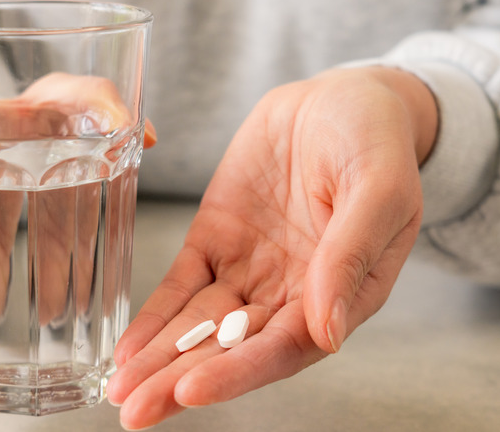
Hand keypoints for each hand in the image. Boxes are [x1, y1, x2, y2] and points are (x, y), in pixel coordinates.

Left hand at [106, 66, 437, 428]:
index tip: (191, 389)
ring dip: (158, 359)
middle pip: (231, 351)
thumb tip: (329, 331)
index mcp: (339, 294)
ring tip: (120, 389)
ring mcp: (249, 269)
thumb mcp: (379, 188)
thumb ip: (351, 255)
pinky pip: (181, 286)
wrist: (337, 99)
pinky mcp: (216, 241)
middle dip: (181, 381)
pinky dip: (154, 316)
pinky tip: (128, 347)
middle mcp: (289, 294)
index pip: (284, 348)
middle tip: (135, 410)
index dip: (238, 372)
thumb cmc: (374, 141)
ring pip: (199, 326)